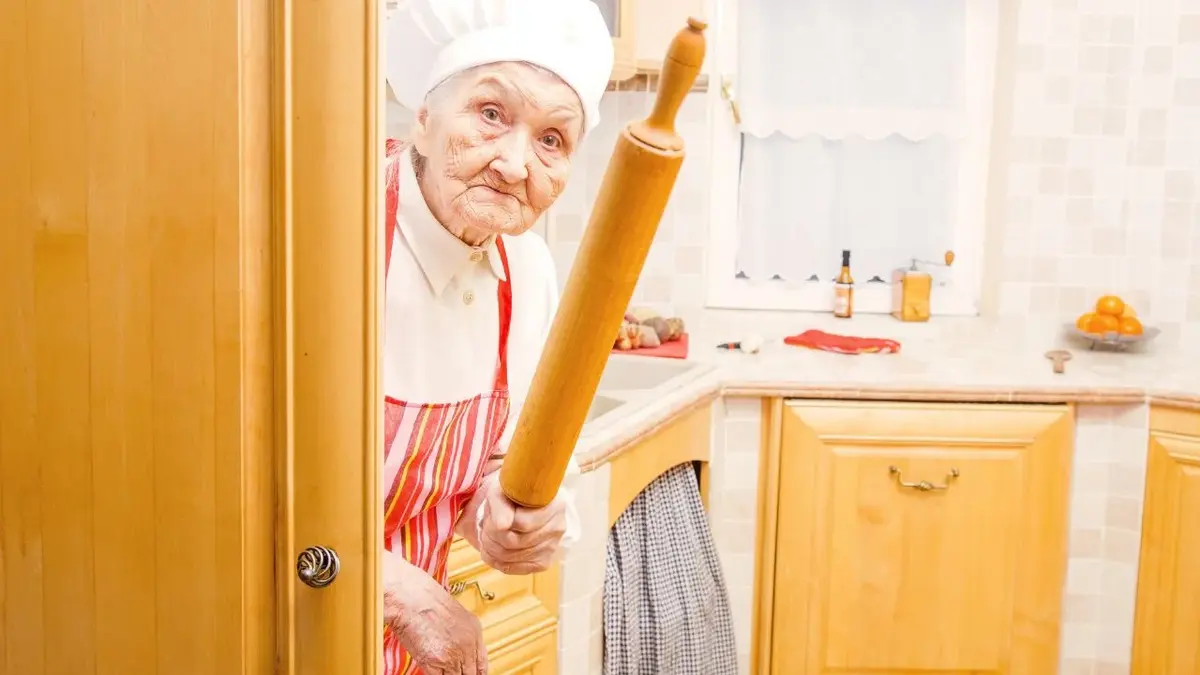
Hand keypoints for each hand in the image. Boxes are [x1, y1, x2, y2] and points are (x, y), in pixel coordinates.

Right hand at [384, 551, 486, 674]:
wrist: (411, 598)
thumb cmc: (426, 601)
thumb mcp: (455, 617)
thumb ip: (462, 637)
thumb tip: (461, 653)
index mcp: (474, 633)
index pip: (482, 667)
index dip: (476, 673)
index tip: (470, 674)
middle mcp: (467, 646)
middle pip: (470, 674)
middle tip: (453, 671)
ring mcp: (452, 656)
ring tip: (442, 669)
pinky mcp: (434, 662)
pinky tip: (433, 670)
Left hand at [476, 476, 566, 574]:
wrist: (521, 505)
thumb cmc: (513, 496)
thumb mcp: (502, 492)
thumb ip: (501, 505)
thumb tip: (502, 525)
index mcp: (554, 505)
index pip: (522, 523)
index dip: (500, 522)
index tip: (492, 515)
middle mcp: (557, 527)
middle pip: (515, 542)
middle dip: (491, 536)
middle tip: (485, 528)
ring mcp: (552, 547)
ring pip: (512, 557)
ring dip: (491, 549)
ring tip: (488, 537)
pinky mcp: (543, 562)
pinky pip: (514, 568)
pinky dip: (497, 561)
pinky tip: (494, 551)